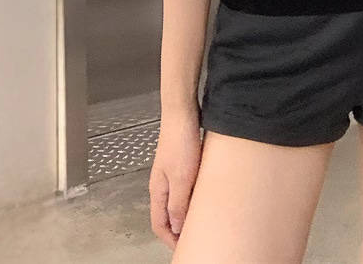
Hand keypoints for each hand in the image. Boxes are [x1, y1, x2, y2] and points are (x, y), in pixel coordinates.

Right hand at [149, 108, 202, 249]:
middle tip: (193, 238)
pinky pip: (184, 187)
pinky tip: (203, 195)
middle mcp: (162, 184)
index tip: (183, 248)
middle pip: (166, 214)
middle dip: (177, 230)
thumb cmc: (181, 143)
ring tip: (200, 220)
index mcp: (158, 191)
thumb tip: (175, 228)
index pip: (159, 224)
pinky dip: (191, 197)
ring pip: (176, 201)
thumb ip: (178, 204)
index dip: (169, 239)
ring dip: (185, 213)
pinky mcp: (182, 162)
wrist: (182, 113)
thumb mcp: (181, 178)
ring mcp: (171, 172)